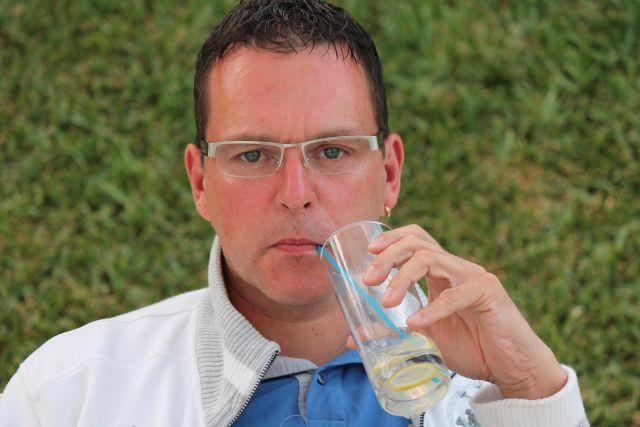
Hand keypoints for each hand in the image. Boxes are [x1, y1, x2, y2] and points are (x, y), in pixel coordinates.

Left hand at [353, 224, 566, 398]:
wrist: (513, 369)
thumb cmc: (472, 348)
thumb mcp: (425, 337)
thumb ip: (394, 332)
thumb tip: (353, 339)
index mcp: (442, 273)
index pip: (416, 239)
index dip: (391, 238)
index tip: (368, 252)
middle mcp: (457, 268)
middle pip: (418, 242)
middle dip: (388, 256)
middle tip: (368, 281)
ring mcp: (474, 277)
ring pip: (431, 259)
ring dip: (402, 278)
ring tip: (385, 302)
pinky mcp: (489, 293)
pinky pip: (454, 295)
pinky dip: (431, 309)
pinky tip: (415, 323)